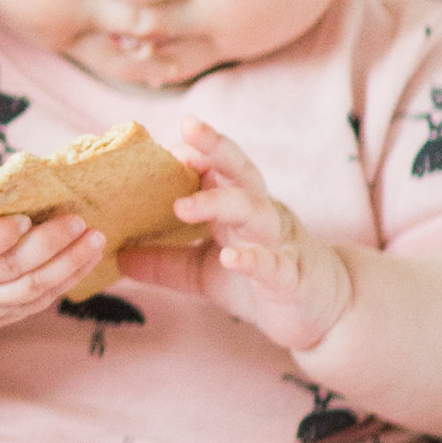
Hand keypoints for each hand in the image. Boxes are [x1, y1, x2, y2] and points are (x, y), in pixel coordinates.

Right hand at [0, 174, 112, 327]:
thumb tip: (40, 175)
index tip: (27, 218)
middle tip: (78, 222)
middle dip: (48, 245)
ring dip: (66, 266)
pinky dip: (65, 281)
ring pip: (26, 291)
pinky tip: (86, 260)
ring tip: (94, 241)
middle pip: (6, 268)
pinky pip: (36, 304)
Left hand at [117, 120, 353, 353]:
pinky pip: (276, 266)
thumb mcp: (202, 271)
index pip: (218, 168)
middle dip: (217, 149)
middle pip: (242, 174)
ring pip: (258, 213)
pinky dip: (255, 261)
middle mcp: (263, 218)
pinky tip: (232, 258)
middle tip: (187, 127)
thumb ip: (164, 262)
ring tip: (183, 205)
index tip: (166, 137)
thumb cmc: (260, 282)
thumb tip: (116, 255)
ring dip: (222, 204)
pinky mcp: (293, 281)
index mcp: (241, 209)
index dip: (196, 150)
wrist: (325, 315)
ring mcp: (282, 246)